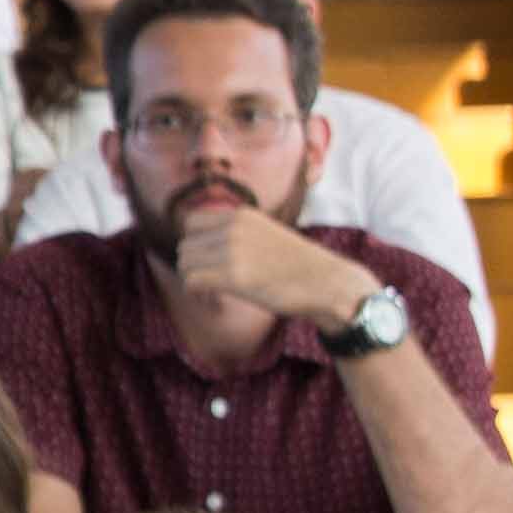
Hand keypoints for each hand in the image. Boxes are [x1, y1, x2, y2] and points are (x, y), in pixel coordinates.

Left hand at [168, 188, 376, 335]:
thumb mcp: (265, 233)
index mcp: (241, 215)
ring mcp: (233, 250)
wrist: (328, 283)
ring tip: (214, 290)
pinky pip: (191, 281)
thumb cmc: (297, 265)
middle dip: (193, 265)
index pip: (191, 223)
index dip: (195, 244)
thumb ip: (235, 233)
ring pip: (185, 263)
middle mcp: (234, 228)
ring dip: (194, 280)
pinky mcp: (235, 276)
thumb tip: (200, 246)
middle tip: (211, 281)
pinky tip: (213, 297)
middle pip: (185, 245)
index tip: (208, 261)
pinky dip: (197, 292)